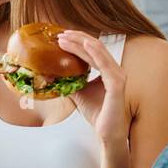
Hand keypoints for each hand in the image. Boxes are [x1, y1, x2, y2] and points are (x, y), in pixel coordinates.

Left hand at [57, 29, 130, 143]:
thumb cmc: (97, 113)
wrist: (106, 133)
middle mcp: (115, 70)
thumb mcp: (78, 93)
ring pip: (98, 52)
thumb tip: (50, 73)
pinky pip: (105, 65)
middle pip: (95, 46)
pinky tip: (84, 45)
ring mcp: (117, 76)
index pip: (93, 49)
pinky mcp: (117, 85)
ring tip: (64, 38)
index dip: (78, 40)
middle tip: (59, 34)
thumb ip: (68, 81)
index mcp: (108, 69)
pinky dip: (95, 53)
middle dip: (77, 38)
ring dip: (80, 43)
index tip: (61, 36)